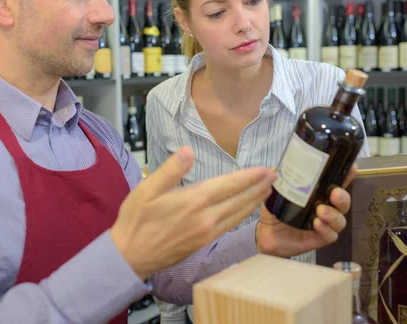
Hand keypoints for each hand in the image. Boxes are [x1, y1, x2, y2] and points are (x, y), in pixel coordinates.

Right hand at [111, 146, 276, 280]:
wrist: (131, 255)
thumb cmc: (136, 220)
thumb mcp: (147, 190)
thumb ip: (170, 170)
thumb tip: (188, 150)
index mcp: (194, 201)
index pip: (230, 185)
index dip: (250, 176)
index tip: (267, 169)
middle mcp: (205, 218)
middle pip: (240, 200)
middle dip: (259, 187)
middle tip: (275, 176)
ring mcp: (206, 233)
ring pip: (238, 214)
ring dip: (255, 201)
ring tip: (267, 190)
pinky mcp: (203, 242)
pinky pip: (230, 225)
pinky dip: (243, 215)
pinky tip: (246, 210)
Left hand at [256, 164, 356, 257]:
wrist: (265, 233)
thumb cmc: (275, 210)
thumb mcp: (274, 192)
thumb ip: (277, 180)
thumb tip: (274, 169)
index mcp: (317, 193)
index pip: (336, 183)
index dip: (346, 176)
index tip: (352, 168)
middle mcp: (324, 207)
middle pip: (343, 202)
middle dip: (343, 197)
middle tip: (334, 193)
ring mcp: (323, 224)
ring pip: (340, 220)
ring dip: (334, 215)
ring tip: (321, 211)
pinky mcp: (318, 239)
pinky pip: (330, 236)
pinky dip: (326, 230)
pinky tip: (317, 224)